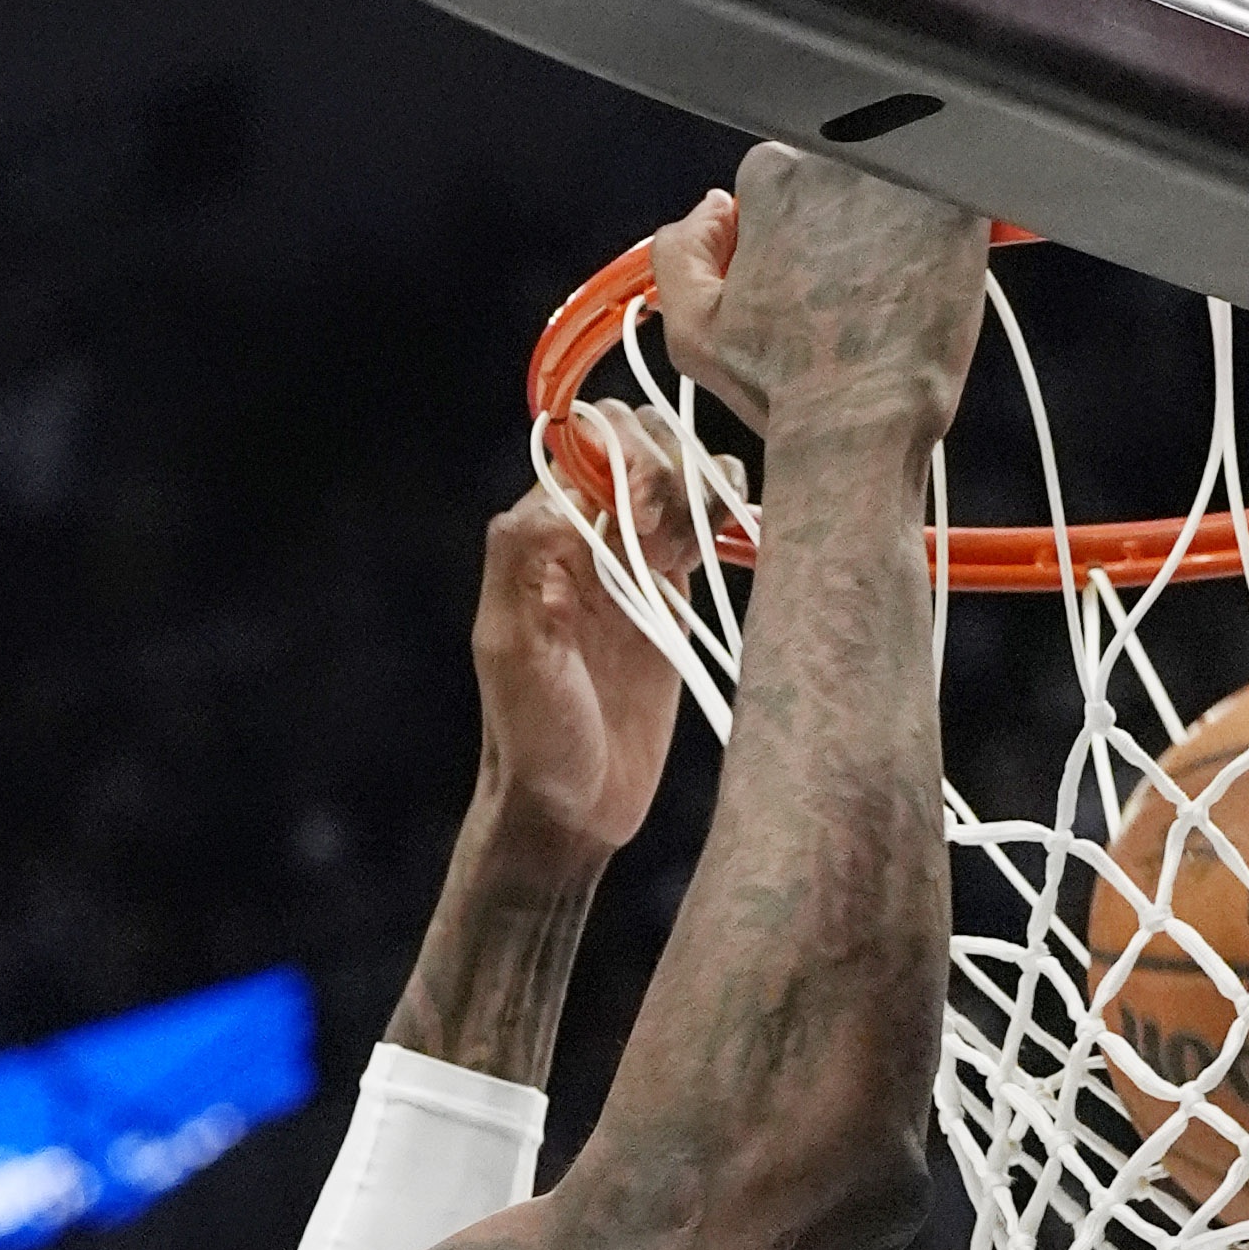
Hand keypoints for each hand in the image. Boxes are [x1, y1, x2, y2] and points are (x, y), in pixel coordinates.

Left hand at [470, 399, 737, 856]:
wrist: (573, 805)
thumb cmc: (532, 734)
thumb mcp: (513, 647)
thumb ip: (525, 560)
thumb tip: (563, 493)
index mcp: (539, 534)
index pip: (586, 447)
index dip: (622, 461)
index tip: (638, 516)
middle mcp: (585, 533)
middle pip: (637, 443)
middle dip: (666, 461)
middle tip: (667, 534)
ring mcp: (634, 558)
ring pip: (678, 473)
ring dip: (702, 481)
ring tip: (700, 541)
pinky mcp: (674, 592)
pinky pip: (706, 524)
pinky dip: (729, 512)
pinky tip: (735, 539)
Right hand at [648, 145, 987, 442]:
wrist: (859, 425)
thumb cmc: (782, 388)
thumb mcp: (691, 332)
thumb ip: (679, 251)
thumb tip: (715, 206)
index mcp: (773, 178)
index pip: (782, 176)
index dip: (788, 228)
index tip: (802, 270)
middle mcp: (838, 163)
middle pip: (839, 174)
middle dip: (841, 220)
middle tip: (843, 287)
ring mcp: (904, 182)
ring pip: (895, 188)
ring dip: (891, 226)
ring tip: (884, 293)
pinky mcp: (960, 209)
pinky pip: (952, 207)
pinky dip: (942, 240)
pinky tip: (922, 289)